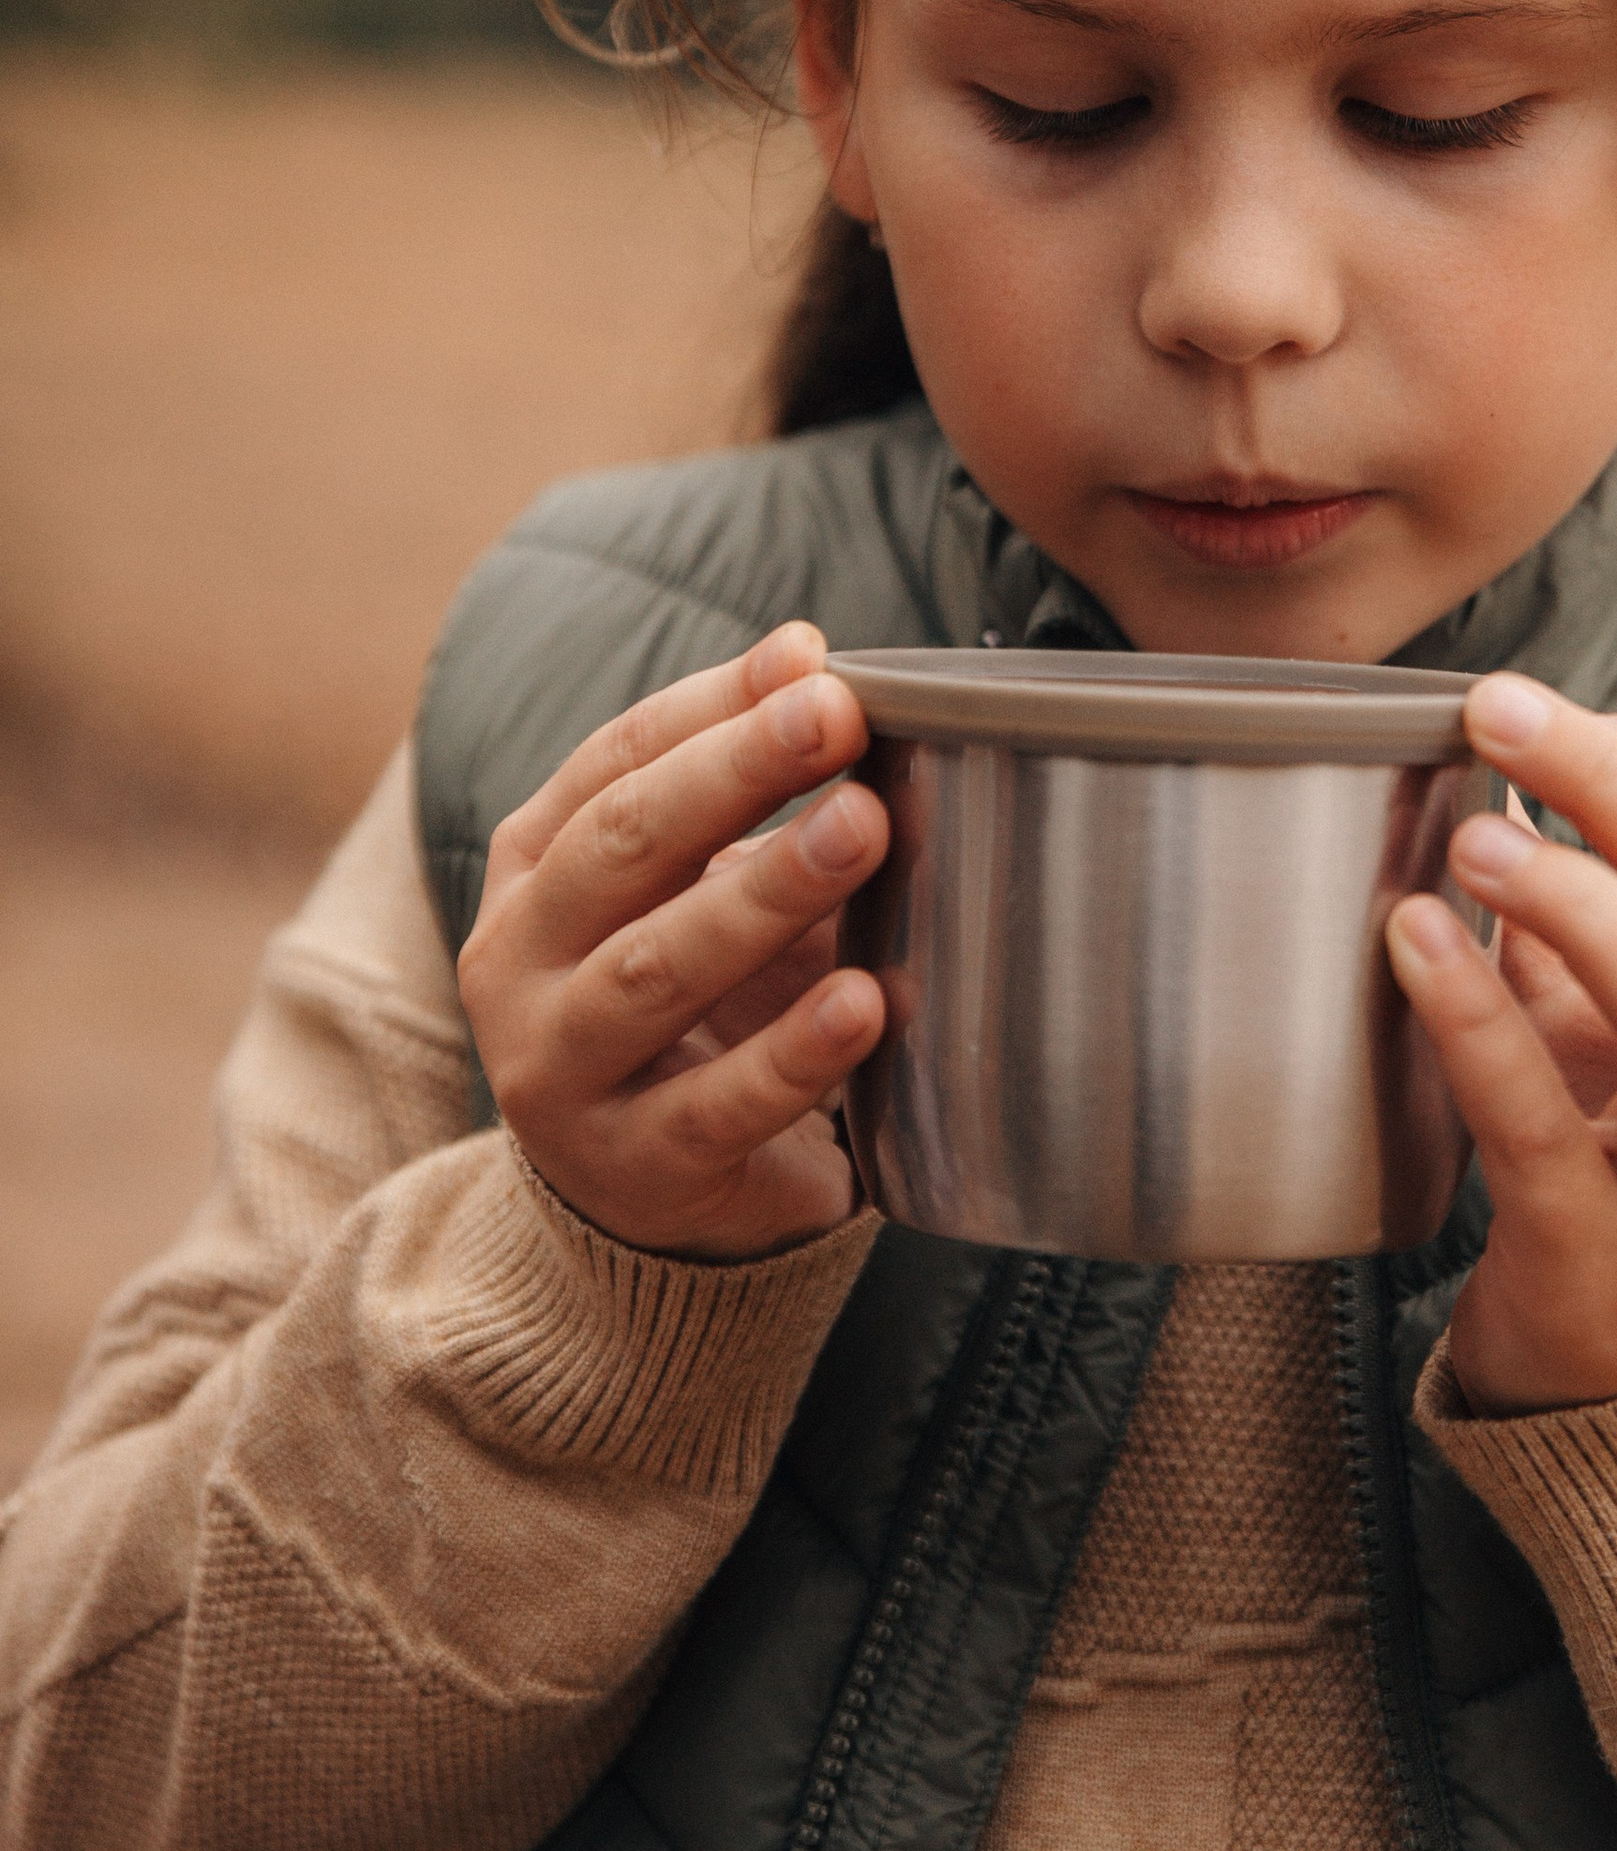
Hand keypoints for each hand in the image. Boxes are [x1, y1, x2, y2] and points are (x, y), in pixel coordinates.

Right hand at [458, 623, 887, 1260]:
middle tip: (838, 719)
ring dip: (765, 894)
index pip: (611, 763)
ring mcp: (559, 1072)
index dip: (712, 709)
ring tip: (862, 830)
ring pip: (655, 970)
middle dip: (735, 775)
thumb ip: (749, 782)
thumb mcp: (698, 882)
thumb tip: (816, 660)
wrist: (645, 1189)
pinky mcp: (631, 1168)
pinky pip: (713, 1108)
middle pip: (622, 848)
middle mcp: (518, 961)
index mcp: (534, 868)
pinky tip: (865, 1004)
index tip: (817, 664)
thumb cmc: (689, 998)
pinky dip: (792, 1055)